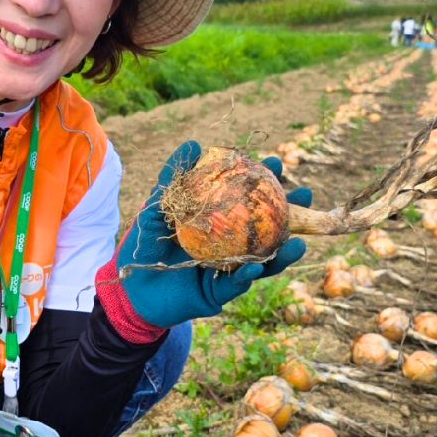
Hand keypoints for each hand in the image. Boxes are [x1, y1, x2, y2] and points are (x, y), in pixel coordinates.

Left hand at [111, 141, 310, 329]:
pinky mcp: (219, 293)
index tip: (276, 163)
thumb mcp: (156, 208)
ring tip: (299, 243)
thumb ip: (173, 179)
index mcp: (221, 221)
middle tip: (304, 195)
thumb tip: (193, 143)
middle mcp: (231, 243)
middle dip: (289, 213)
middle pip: (266, 227)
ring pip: (262, 260)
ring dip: (281, 252)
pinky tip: (257, 266)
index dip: (264, 181)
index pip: (248, 198)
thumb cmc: (144, 244)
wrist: (132, 287)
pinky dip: (248, 275)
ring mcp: (229, 268)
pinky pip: (237, 284)